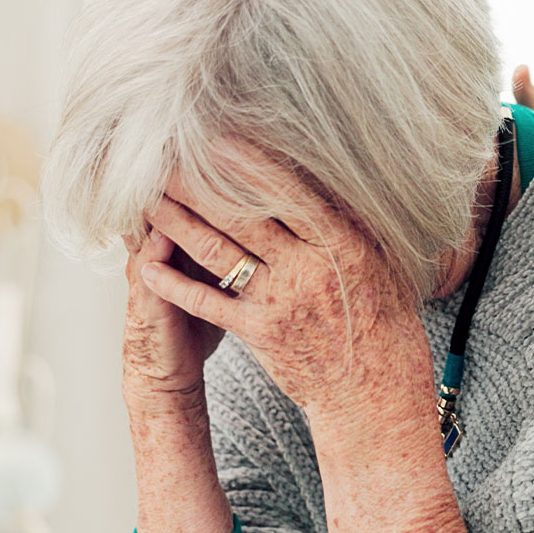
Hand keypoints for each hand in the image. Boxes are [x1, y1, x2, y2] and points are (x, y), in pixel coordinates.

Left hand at [137, 156, 435, 435]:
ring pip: (217, 253)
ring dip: (177, 224)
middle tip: (163, 161)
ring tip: (148, 201)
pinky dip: (176, 286)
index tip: (216, 141)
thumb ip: (354, 223)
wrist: (376, 390)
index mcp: (342, 245)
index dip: (249, 166)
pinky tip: (150, 267)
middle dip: (198, 187)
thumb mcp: (384, 264)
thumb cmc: (385, 323)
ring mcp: (280, 302)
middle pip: (241, 217)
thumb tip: (330, 179)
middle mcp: (308, 269)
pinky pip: (209, 304)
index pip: (289, 194)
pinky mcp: (259, 333)